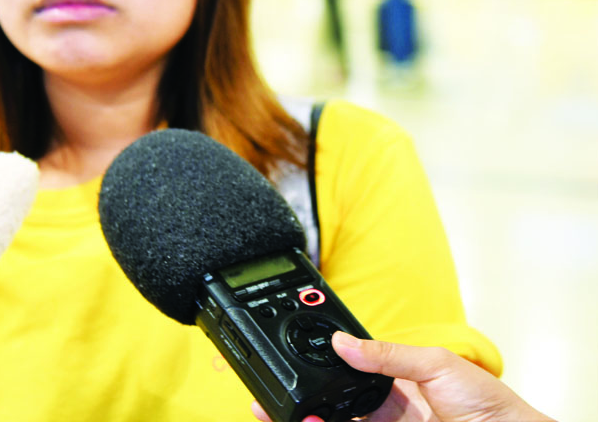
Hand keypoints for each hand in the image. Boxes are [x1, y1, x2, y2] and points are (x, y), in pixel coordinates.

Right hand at [251, 332, 553, 421]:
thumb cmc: (490, 405)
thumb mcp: (436, 364)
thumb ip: (387, 355)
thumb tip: (342, 342)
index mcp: (397, 379)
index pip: (348, 372)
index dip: (318, 367)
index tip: (291, 360)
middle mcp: (388, 409)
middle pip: (333, 402)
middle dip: (300, 398)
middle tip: (268, 396)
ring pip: (336, 421)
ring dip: (306, 416)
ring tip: (280, 411)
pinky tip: (306, 420)